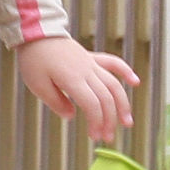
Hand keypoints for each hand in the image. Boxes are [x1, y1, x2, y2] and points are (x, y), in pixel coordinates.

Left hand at [17, 36, 139, 137]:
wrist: (36, 32)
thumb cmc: (34, 59)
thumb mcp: (37, 85)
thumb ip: (55, 102)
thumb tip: (71, 116)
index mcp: (72, 79)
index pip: (92, 104)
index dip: (96, 122)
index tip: (94, 136)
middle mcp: (86, 71)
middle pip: (106, 98)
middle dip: (109, 120)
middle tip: (108, 137)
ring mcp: (91, 63)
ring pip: (114, 84)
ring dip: (123, 104)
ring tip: (127, 122)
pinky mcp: (91, 57)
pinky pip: (112, 63)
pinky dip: (125, 72)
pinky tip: (135, 82)